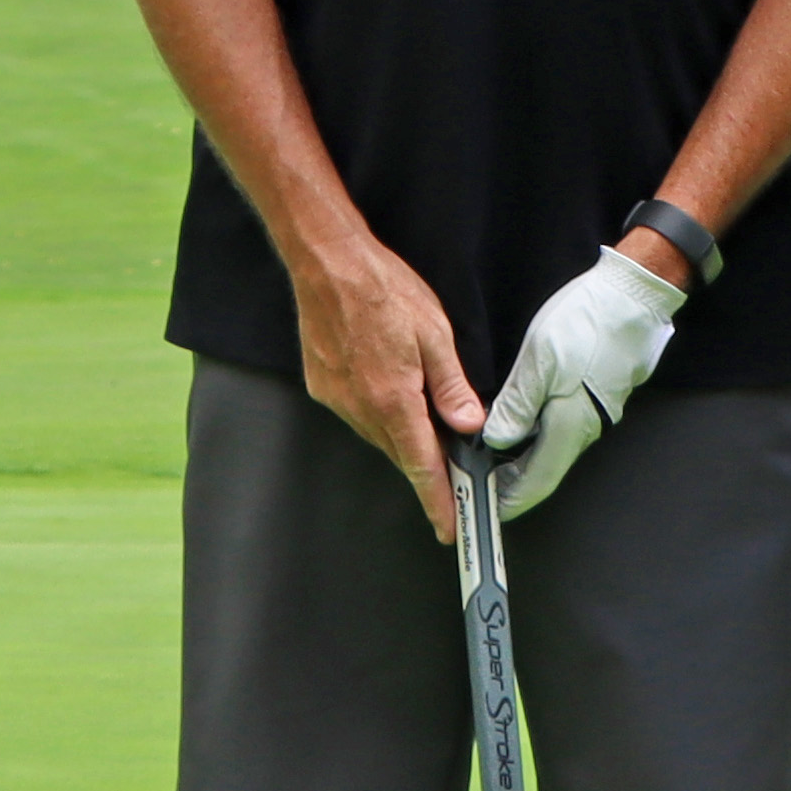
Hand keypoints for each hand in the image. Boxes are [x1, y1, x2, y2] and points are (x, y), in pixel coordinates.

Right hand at [294, 234, 485, 535]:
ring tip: (419, 406)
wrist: (327, 263)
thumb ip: (452, 385)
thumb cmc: (383, 290)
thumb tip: (469, 423)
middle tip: (451, 464)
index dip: (437, 500)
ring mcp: (336, 399)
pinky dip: (377, 410)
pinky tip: (387, 384)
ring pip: (378, 433)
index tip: (448, 527)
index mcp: (394, 400)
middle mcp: (360, 408)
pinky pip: (356, 413)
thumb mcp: (435, 334)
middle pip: (400, 451)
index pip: (421, 465)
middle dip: (425, 461)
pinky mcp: (322, 385)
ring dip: (401, 431)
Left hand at [478, 240, 683, 516]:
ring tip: (489, 453)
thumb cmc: (589, 323)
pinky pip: (560, 428)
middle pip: (543, 470)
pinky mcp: (594, 396)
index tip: (485, 509)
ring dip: (520, 458)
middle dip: (510, 481)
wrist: (633, 297)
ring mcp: (592, 414)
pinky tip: (518, 422)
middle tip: (477, 478)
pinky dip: (534, 435)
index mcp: (568, 427)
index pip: (535, 484)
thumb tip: (496, 439)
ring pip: (551, 450)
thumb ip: (516, 406)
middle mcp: (584, 429)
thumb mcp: (539, 362)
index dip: (509, 501)